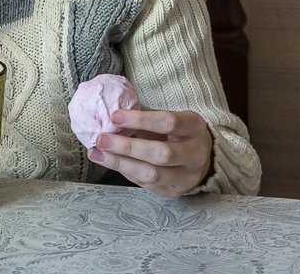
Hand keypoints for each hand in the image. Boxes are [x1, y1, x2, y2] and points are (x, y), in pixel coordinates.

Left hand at [87, 108, 213, 197]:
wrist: (202, 159)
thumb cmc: (179, 133)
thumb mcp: (171, 118)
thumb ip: (146, 115)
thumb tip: (112, 107)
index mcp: (194, 128)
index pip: (168, 122)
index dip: (140, 119)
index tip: (114, 115)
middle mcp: (195, 155)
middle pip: (161, 153)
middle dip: (127, 147)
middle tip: (101, 139)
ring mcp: (186, 177)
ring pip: (152, 174)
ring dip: (120, 163)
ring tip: (97, 153)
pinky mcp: (174, 192)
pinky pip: (146, 184)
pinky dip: (125, 171)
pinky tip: (109, 162)